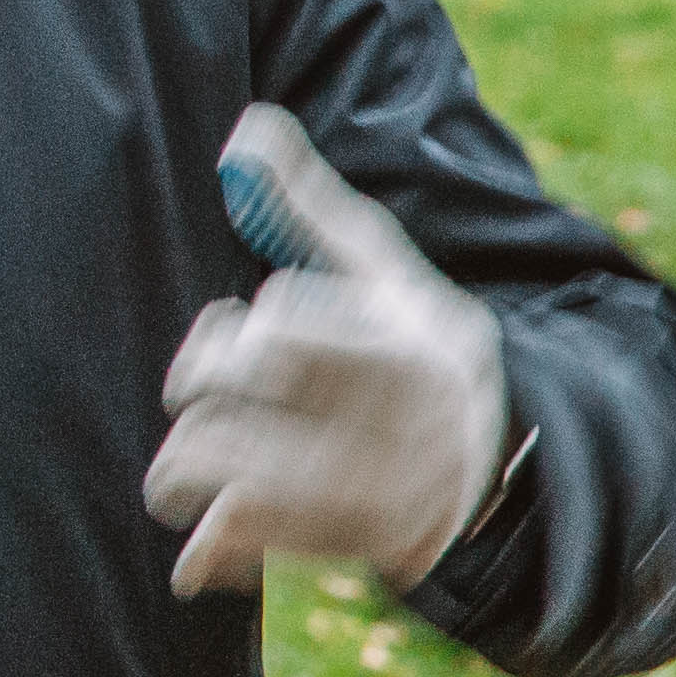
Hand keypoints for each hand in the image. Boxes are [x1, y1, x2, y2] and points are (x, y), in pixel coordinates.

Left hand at [145, 103, 510, 595]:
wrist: (492, 471)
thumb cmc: (415, 349)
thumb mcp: (385, 271)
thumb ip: (311, 204)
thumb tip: (248, 129)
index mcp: (397, 350)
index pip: (280, 334)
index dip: (243, 332)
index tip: (248, 329)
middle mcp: (381, 428)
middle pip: (229, 396)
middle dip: (199, 380)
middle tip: (210, 385)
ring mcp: (358, 494)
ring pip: (212, 467)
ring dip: (183, 460)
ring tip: (199, 449)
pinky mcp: (337, 547)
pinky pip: (233, 545)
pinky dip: (205, 545)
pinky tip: (204, 539)